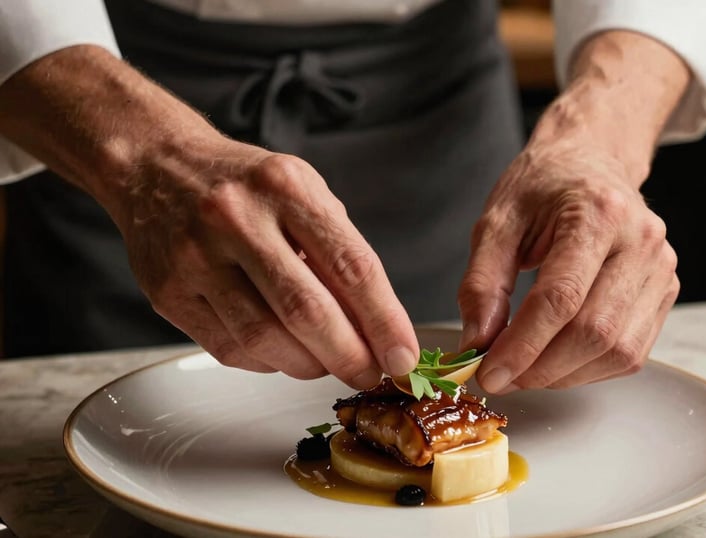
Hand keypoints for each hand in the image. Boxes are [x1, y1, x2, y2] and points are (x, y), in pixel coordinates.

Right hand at [0, 46, 418, 387]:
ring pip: (265, 339)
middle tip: (370, 374)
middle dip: (350, 356)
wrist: (156, 166)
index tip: (404, 356)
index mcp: (285, 186)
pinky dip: (267, 362)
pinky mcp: (168, 292)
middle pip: (307, 311)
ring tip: (327, 363)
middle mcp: (236, 218)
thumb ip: (338, 250)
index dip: (385, 322)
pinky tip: (283, 353)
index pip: (352, 266)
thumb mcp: (302, 191)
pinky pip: (230, 348)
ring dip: (309, 365)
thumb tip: (375, 327)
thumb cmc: (246, 184)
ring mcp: (195, 257)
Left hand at [459, 143, 678, 391]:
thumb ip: (482, 283)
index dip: (522, 346)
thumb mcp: (497, 222)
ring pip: (617, 351)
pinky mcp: (664, 292)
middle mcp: (641, 243)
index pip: (561, 299)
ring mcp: (660, 270)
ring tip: (523, 370)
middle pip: (594, 332)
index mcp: (597, 214)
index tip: (488, 372)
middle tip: (500, 377)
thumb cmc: (542, 187)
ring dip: (563, 375)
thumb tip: (477, 342)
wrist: (590, 162)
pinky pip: (630, 352)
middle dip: (540, 368)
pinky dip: (587, 369)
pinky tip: (555, 360)